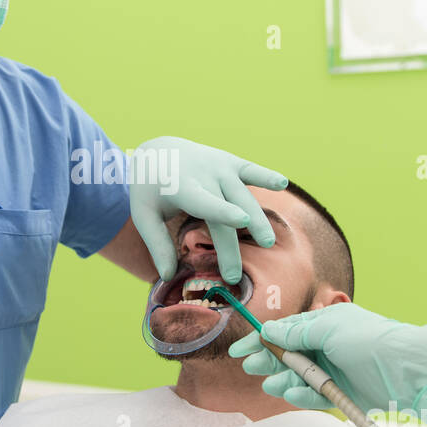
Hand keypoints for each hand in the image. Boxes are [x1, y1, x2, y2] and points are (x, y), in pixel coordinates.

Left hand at [129, 136, 286, 283]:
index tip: (241, 221)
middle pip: (227, 212)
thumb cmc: (151, 189)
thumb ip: (157, 244)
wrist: (159, 151)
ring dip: (258, 219)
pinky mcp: (231, 162)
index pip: (205, 201)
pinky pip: (251, 169)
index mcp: (182, 186)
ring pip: (244, 196)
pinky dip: (266, 175)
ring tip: (268, 243)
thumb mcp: (144, 215)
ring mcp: (220, 167)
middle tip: (235, 275)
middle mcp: (205, 174)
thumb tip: (167, 275)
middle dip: (232, 245)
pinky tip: (282, 183)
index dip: (224, 211)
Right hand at [228, 303, 426, 414]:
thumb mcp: (330, 328)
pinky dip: (302, 395)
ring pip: (299, 376)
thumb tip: (270, 331)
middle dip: (268, 360)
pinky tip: (292, 394)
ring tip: (271, 384)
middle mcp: (327, 345)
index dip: (262, 340)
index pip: (285, 330)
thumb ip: (297, 331)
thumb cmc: (373, 341)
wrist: (411, 372)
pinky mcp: (342, 392)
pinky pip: (315, 394)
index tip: (240, 350)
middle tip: (252, 367)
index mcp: (325, 323)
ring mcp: (334, 369)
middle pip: (288, 354)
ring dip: (283, 380)